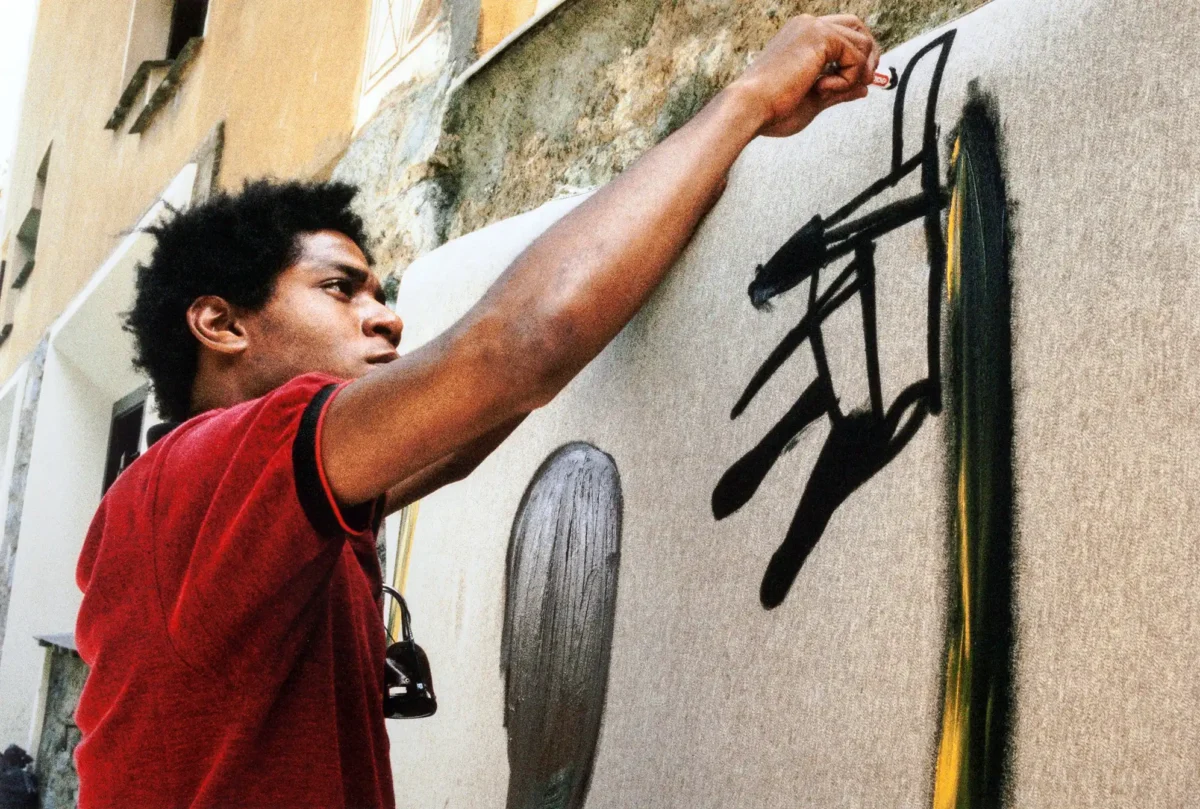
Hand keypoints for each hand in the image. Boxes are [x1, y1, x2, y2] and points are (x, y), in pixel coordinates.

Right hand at [730, 14, 880, 137]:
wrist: (750, 108)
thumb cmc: (772, 109)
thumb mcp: (814, 100)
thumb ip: (840, 90)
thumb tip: (864, 89)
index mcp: (800, 35)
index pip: (843, 32)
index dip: (858, 55)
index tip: (859, 81)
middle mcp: (807, 25)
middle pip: (858, 27)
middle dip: (869, 56)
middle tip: (865, 82)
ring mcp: (813, 27)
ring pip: (862, 42)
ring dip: (856, 73)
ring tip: (828, 91)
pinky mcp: (820, 36)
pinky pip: (856, 56)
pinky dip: (848, 78)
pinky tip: (821, 88)